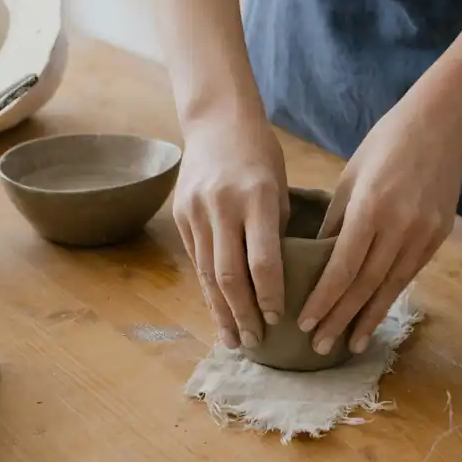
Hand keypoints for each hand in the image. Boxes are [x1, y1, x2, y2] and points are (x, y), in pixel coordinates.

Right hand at [174, 114, 288, 350]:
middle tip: (255, 341)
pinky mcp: (181, 214)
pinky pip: (197, 259)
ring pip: (208, 273)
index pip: (263, 260)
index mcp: (257, 198)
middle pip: (230, 275)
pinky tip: (218, 309)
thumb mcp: (280, 187)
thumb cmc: (260, 154)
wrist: (217, 120)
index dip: (270, 295)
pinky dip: (208, 287)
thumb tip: (280, 280)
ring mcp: (197, 211)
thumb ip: (277, 230)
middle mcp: (223, 206)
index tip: (279, 320)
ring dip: (221, 310)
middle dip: (243, 313)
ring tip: (233, 337)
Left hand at [298, 93, 461, 355]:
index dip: (323, 300)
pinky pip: (408, 275)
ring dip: (367, 318)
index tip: (304, 323)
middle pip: (364, 284)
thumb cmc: (384, 146)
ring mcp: (423, 233)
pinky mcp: (438, 236)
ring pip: (390, 286)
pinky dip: (389, 298)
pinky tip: (374, 315)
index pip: (342, 267)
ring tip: (347, 346)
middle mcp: (398, 226)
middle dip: (340, 318)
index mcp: (370, 208)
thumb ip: (335, 223)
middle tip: (318, 346)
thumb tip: (316, 262)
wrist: (439, 127)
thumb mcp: (349, 179)